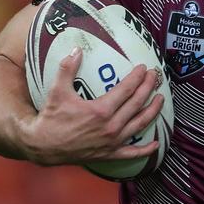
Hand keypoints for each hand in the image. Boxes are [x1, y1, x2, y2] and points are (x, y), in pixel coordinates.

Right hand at [20, 48, 163, 165]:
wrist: (43, 146)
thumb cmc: (51, 118)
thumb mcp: (57, 91)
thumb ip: (67, 68)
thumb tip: (77, 49)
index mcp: (101, 110)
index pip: (127, 90)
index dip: (138, 77)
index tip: (144, 68)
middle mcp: (111, 126)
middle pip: (137, 104)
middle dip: (148, 88)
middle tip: (155, 77)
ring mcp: (112, 142)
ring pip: (139, 125)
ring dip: (152, 111)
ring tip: (161, 100)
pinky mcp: (110, 154)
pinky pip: (132, 153)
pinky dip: (145, 150)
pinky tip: (156, 144)